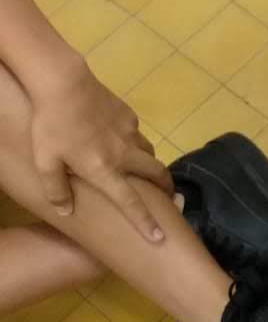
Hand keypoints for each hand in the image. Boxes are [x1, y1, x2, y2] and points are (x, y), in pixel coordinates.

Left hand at [30, 62, 172, 242]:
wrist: (65, 84)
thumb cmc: (51, 126)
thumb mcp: (44, 162)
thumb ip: (56, 190)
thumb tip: (67, 212)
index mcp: (103, 170)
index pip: (129, 202)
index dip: (144, 222)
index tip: (159, 237)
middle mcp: (123, 154)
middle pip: (154, 174)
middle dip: (165, 188)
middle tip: (169, 197)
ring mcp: (129, 132)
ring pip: (149, 153)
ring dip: (150, 165)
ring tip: (143, 170)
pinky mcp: (129, 115)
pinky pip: (137, 134)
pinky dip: (135, 143)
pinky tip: (119, 140)